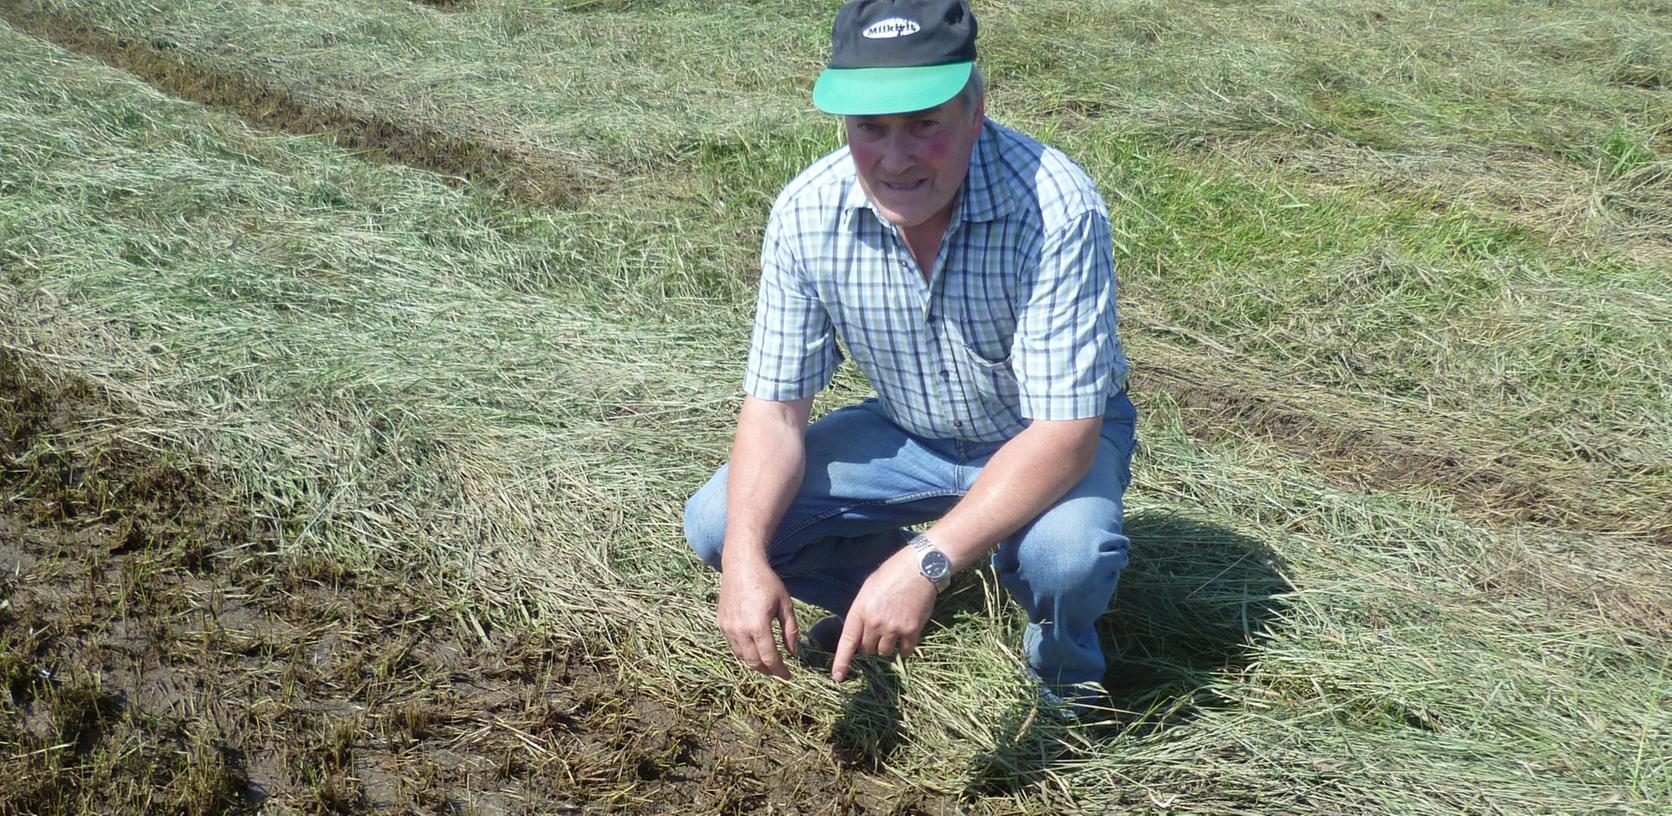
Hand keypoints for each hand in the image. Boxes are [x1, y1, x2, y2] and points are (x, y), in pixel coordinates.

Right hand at [717, 556, 798, 678]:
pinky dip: (744, 652)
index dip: (780, 670)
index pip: (769, 658)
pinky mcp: (722, 623)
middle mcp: (740, 630)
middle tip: (778, 671)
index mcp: (758, 626)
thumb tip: (794, 654)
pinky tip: (754, 649)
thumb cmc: (767, 582)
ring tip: (767, 663)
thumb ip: (790, 631)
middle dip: (767, 670)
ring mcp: (728, 627)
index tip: (788, 675)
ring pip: (741, 656)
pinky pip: (733, 645)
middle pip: (754, 662)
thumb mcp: (785, 605)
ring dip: (755, 663)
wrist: (741, 565)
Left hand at [831, 553, 935, 682]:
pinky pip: (904, 651)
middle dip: (871, 644)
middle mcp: (875, 622)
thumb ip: (862, 613)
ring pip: (885, 652)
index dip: (842, 661)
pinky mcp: (911, 630)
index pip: (848, 641)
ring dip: (888, 646)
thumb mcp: (868, 590)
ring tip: (894, 627)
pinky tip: (907, 633)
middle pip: (867, 649)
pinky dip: (905, 647)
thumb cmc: (892, 574)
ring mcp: (893, 628)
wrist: (919, 567)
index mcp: (860, 610)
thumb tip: (861, 635)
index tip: (838, 677)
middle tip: (880, 628)